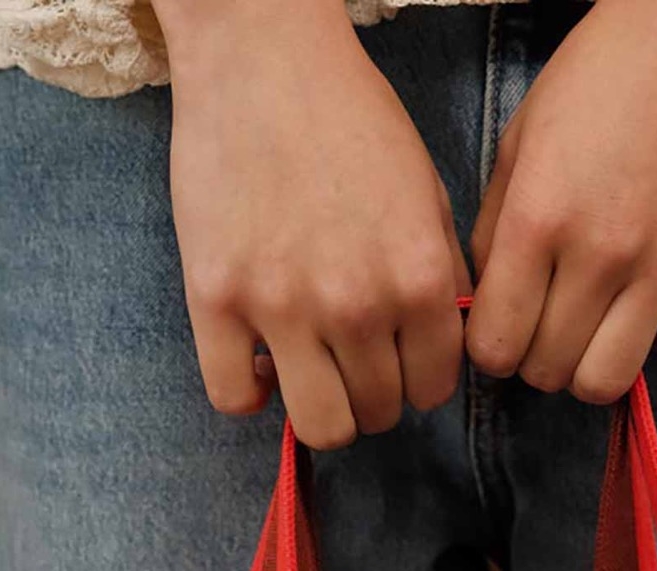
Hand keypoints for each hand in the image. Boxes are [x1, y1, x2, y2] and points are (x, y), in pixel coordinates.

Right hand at [154, 0, 471, 447]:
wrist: (265, 59)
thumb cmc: (355, 123)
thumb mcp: (430, 198)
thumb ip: (443, 281)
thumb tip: (440, 348)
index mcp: (419, 281)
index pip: (434, 390)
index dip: (421, 383)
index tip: (403, 364)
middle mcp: (357, 305)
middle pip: (379, 413)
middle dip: (376, 397)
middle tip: (358, 364)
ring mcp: (282, 307)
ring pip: (320, 425)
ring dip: (326, 410)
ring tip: (315, 374)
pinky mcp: (214, 299)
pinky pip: (234, 399)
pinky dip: (251, 396)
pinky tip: (261, 366)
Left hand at [466, 0, 656, 402]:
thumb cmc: (596, 78)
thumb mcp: (519, 144)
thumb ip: (497, 234)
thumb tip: (491, 308)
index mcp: (538, 219)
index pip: (496, 347)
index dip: (492, 353)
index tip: (504, 337)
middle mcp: (602, 250)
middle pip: (550, 372)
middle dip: (538, 362)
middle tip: (551, 330)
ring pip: (611, 379)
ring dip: (593, 369)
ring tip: (598, 333)